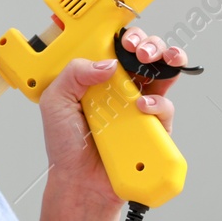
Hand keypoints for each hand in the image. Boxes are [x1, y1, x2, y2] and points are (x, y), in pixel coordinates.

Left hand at [37, 26, 186, 207]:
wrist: (79, 182)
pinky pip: (165, 109)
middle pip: (145, 56)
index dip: (126, 39)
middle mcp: (120, 90)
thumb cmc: (66, 146)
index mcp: (96, 79)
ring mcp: (138, 108)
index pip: (117, 49)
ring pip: (163, 76)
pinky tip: (142, 107)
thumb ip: (74, 74)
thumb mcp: (55, 102)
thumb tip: (107, 63)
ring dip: (166, 61)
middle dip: (149, 45)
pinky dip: (158, 103)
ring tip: (158, 61)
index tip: (125, 40)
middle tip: (141, 50)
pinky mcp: (152, 128)